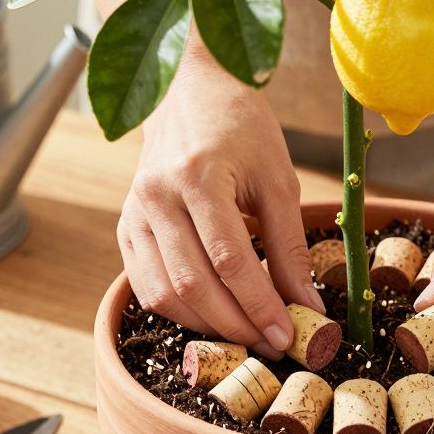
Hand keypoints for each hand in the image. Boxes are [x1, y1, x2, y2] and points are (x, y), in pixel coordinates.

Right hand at [117, 49, 324, 358]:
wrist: (187, 89)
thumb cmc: (240, 126)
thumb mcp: (277, 176)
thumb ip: (291, 243)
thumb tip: (308, 305)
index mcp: (199, 176)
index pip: (231, 260)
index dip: (260, 306)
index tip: (289, 335)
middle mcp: (157, 197)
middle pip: (194, 284)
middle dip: (236, 324)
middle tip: (271, 344)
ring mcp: (134, 212)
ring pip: (164, 293)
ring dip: (207, 325)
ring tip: (245, 333)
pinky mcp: (125, 225)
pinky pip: (145, 285)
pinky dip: (180, 310)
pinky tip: (211, 315)